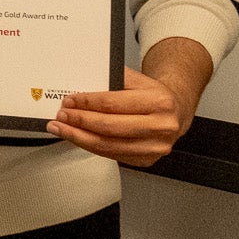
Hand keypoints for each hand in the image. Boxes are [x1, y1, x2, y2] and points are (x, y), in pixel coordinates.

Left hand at [48, 67, 198, 166]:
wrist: (176, 111)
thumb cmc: (153, 95)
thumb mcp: (138, 79)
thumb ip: (112, 79)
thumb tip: (80, 83)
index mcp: (159, 102)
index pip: (113, 103)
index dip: (87, 103)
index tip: (70, 100)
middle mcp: (161, 126)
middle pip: (109, 127)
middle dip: (80, 121)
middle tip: (62, 115)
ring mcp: (155, 147)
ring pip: (108, 145)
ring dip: (79, 137)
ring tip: (61, 129)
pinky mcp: (146, 160)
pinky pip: (111, 155)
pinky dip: (90, 146)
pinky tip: (77, 138)